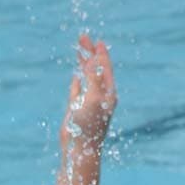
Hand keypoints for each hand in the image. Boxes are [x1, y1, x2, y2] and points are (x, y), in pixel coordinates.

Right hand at [62, 33, 116, 149]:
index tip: (96, 40)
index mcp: (108, 93)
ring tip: (79, 49)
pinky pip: (78, 90)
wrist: (79, 148)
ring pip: (87, 77)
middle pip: (95, 69)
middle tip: (82, 37)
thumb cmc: (89, 125)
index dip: (100, 53)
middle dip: (90, 53)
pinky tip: (77, 75)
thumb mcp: (94, 98)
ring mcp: (89, 102)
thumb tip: (95, 59)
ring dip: (83, 63)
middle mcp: (100, 96)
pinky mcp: (77, 109)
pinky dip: (78, 81)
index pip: (105, 68)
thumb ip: (94, 78)